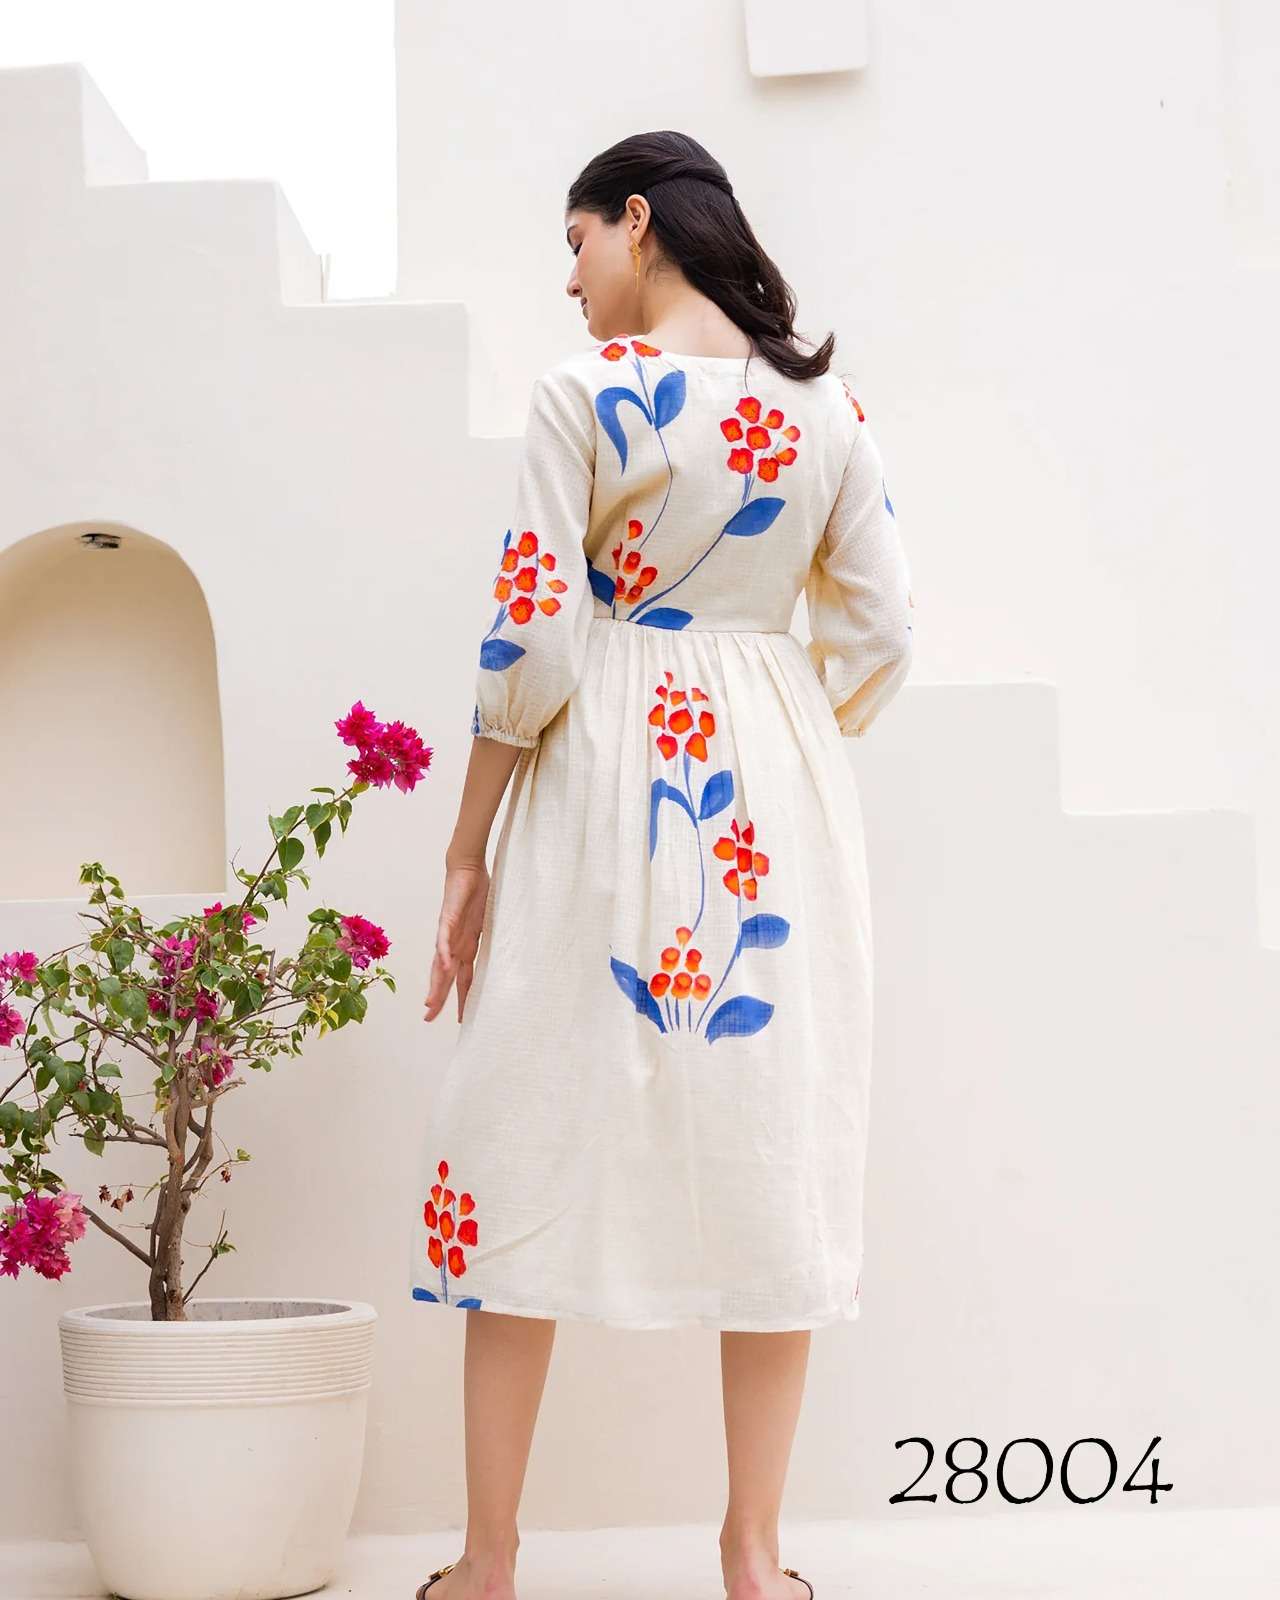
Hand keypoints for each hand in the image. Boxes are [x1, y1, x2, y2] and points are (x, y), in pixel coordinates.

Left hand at [423, 859, 490, 1024]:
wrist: (466, 868)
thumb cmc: (477, 892)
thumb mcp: (487, 922)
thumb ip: (492, 940)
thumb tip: (508, 956)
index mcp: (464, 946)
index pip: (460, 978)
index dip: (458, 997)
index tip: (459, 1019)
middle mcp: (454, 943)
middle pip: (445, 977)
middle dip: (438, 998)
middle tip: (429, 1019)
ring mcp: (449, 932)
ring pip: (440, 963)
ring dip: (436, 983)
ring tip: (431, 1002)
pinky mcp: (448, 917)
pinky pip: (444, 938)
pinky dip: (444, 953)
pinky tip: (445, 966)